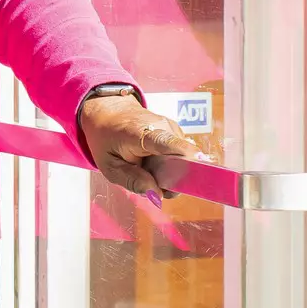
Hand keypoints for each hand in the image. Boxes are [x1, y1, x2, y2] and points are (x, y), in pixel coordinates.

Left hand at [77, 93, 208, 196]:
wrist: (109, 112)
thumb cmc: (107, 139)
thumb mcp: (109, 166)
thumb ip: (132, 181)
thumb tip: (158, 195)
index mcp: (140, 133)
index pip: (167, 142)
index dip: (183, 155)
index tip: (199, 167)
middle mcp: (162, 126)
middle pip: (181, 159)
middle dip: (173, 179)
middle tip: (151, 183)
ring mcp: (172, 127)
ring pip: (182, 160)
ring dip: (169, 171)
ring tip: (148, 167)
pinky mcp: (177, 130)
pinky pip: (180, 155)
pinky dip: (169, 163)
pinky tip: (154, 160)